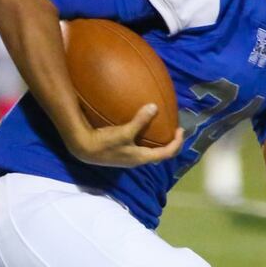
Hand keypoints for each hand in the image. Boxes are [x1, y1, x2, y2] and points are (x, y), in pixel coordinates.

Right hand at [67, 103, 184, 168]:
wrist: (84, 149)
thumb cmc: (105, 144)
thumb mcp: (124, 132)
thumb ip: (140, 121)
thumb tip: (154, 107)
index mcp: (142, 157)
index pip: (167, 153)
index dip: (177, 142)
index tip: (181, 130)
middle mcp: (138, 159)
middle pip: (160, 153)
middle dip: (169, 142)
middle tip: (173, 128)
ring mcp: (129, 157)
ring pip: (149, 150)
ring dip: (157, 140)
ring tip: (159, 127)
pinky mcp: (122, 152)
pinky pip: (139, 145)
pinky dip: (145, 136)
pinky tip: (140, 126)